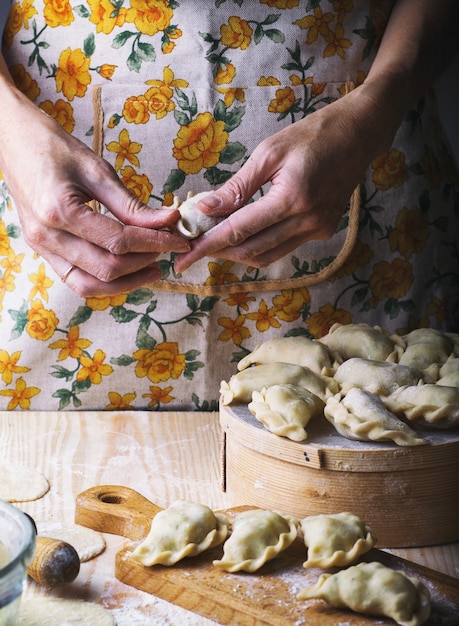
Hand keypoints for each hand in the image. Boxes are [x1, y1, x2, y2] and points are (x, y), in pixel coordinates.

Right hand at [0, 85, 188, 295]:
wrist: (12, 140)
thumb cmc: (54, 147)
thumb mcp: (97, 170)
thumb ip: (132, 204)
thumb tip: (168, 221)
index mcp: (59, 211)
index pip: (118, 241)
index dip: (154, 243)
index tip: (178, 239)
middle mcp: (47, 237)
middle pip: (106, 268)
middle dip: (144, 262)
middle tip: (168, 249)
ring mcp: (41, 248)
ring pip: (89, 286)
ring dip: (125, 282)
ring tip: (152, 266)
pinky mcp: (43, 252)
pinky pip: (76, 280)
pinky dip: (105, 280)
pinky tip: (127, 267)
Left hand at [174, 86, 392, 272]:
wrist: (360, 134)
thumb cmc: (313, 134)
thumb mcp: (269, 152)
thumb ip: (237, 186)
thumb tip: (206, 208)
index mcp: (291, 198)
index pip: (239, 231)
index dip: (208, 245)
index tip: (184, 257)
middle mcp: (307, 221)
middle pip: (251, 250)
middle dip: (219, 252)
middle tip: (194, 247)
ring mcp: (318, 230)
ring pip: (267, 256)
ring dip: (238, 252)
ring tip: (214, 241)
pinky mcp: (323, 231)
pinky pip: (283, 248)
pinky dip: (260, 245)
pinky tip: (244, 233)